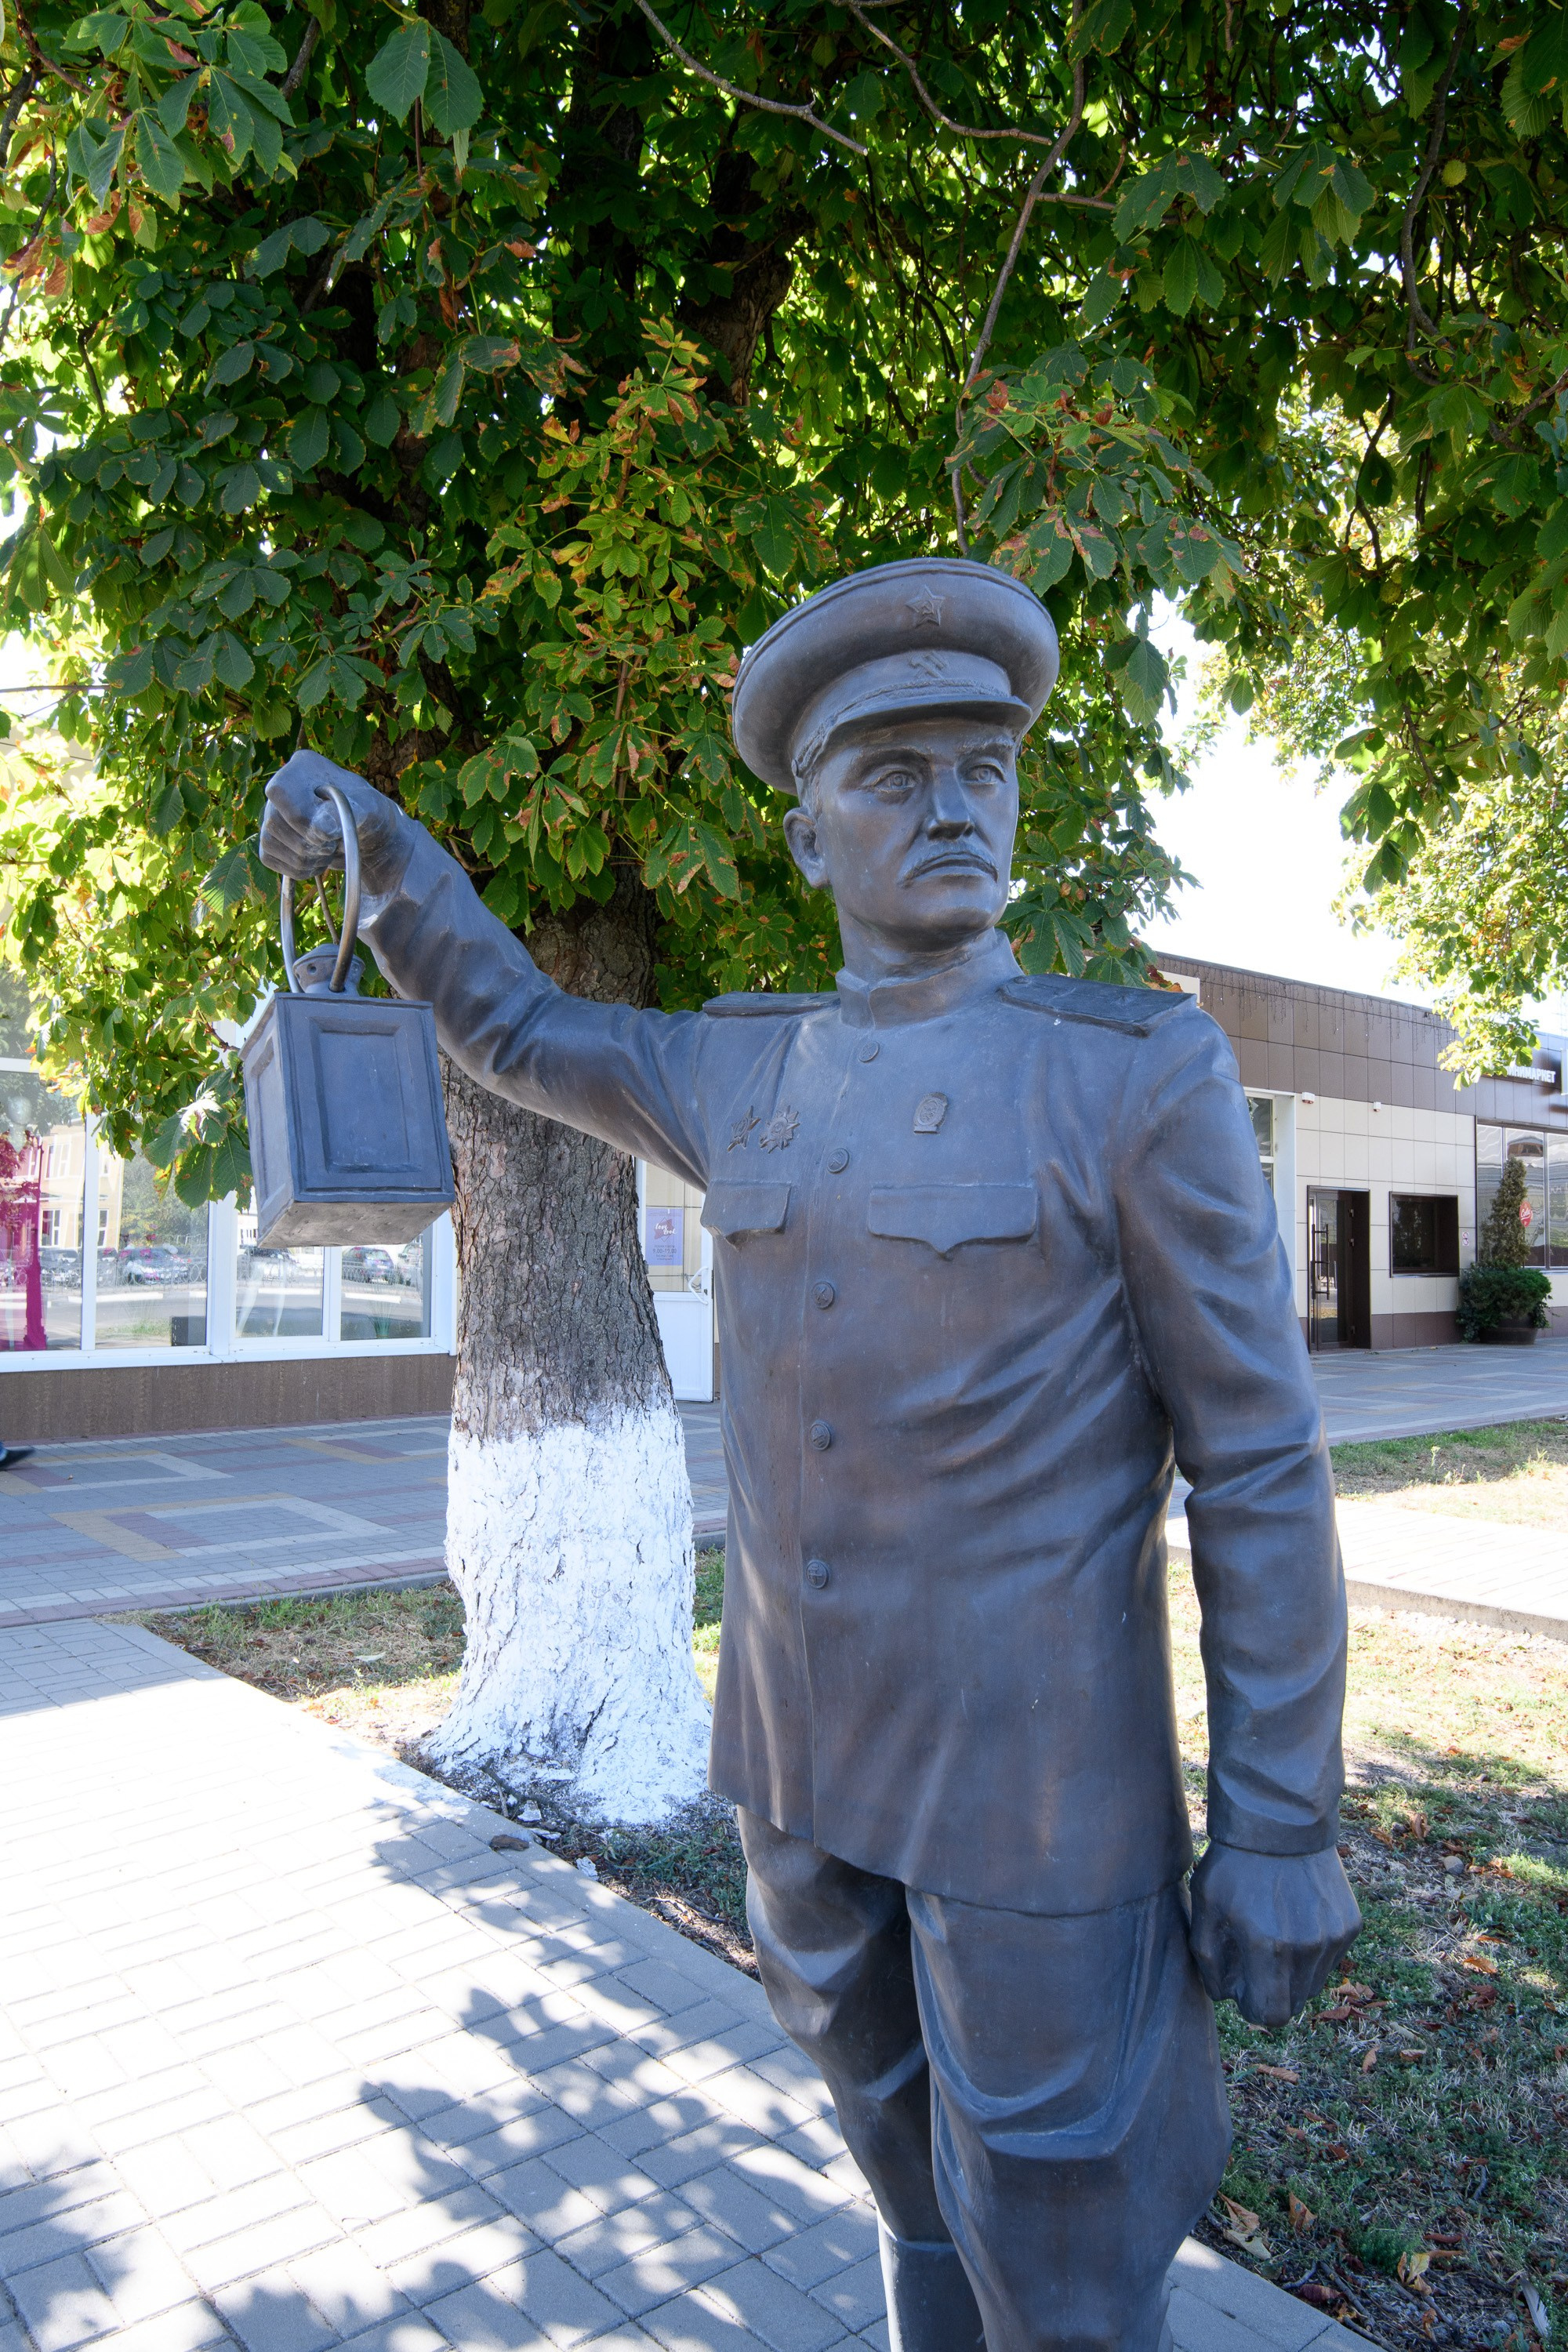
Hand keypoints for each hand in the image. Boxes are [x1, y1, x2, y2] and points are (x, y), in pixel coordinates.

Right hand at [259, 749, 412, 894]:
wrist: (363, 831)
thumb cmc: (367, 813)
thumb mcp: (366, 809)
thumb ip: (343, 814)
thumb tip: (319, 826)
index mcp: (303, 767)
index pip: (280, 792)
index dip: (301, 819)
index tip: (328, 834)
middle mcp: (281, 787)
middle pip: (274, 823)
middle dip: (307, 844)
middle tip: (332, 845)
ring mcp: (272, 812)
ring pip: (269, 842)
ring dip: (304, 859)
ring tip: (327, 852)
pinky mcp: (271, 839)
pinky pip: (269, 858)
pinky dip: (296, 868)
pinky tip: (316, 862)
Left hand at [1188, 1842, 1360, 2027]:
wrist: (1282, 1823)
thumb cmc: (1235, 1865)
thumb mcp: (1205, 1908)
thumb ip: (1209, 1962)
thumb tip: (1226, 1997)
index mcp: (1267, 1947)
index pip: (1270, 2015)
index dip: (1253, 2006)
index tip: (1243, 1984)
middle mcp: (1307, 1948)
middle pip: (1293, 2003)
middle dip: (1272, 1989)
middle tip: (1256, 1954)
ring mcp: (1333, 1936)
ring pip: (1313, 1983)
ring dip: (1293, 1971)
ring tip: (1276, 1931)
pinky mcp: (1350, 1924)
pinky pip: (1330, 1958)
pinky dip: (1313, 1950)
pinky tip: (1296, 1917)